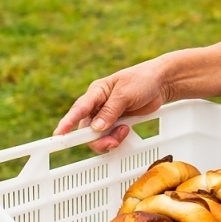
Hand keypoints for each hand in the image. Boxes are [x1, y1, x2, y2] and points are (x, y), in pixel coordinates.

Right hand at [54, 59, 172, 151]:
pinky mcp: (116, 122)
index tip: (60, 134)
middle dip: (97, 138)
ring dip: (109, 139)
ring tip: (124, 132)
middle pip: (87, 128)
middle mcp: (98, 105)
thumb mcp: (126, 93)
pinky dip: (116, 138)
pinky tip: (126, 131)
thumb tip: (96, 127)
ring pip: (98, 135)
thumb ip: (111, 110)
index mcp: (97, 92)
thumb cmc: (142, 80)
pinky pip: (110, 136)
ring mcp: (107, 115)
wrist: (161, 83)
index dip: (68, 122)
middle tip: (112, 141)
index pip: (79, 109)